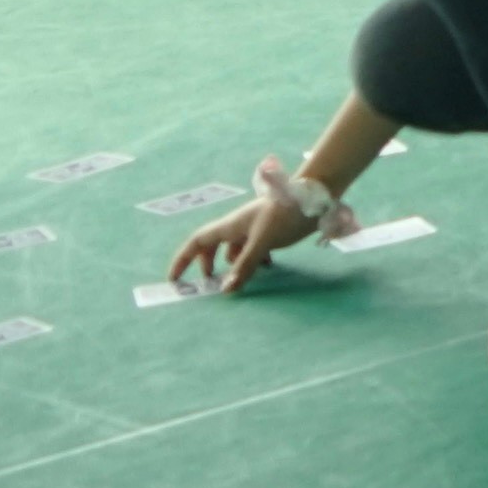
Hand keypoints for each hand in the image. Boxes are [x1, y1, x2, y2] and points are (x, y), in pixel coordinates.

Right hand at [171, 190, 316, 295]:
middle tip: (210, 283)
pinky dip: (254, 260)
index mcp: (229, 225)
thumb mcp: (262, 242)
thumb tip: (226, 290)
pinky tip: (266, 267)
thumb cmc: (284, 215)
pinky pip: (254, 247)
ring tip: (239, 280)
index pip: (197, 241)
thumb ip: (245, 265)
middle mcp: (238, 225)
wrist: (313, 198)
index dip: (183, 259)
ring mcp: (254, 227)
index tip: (175, 279)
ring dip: (233, 264)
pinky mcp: (270, 231)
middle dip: (207, 263)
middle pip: (213, 245)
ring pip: (234, 248)